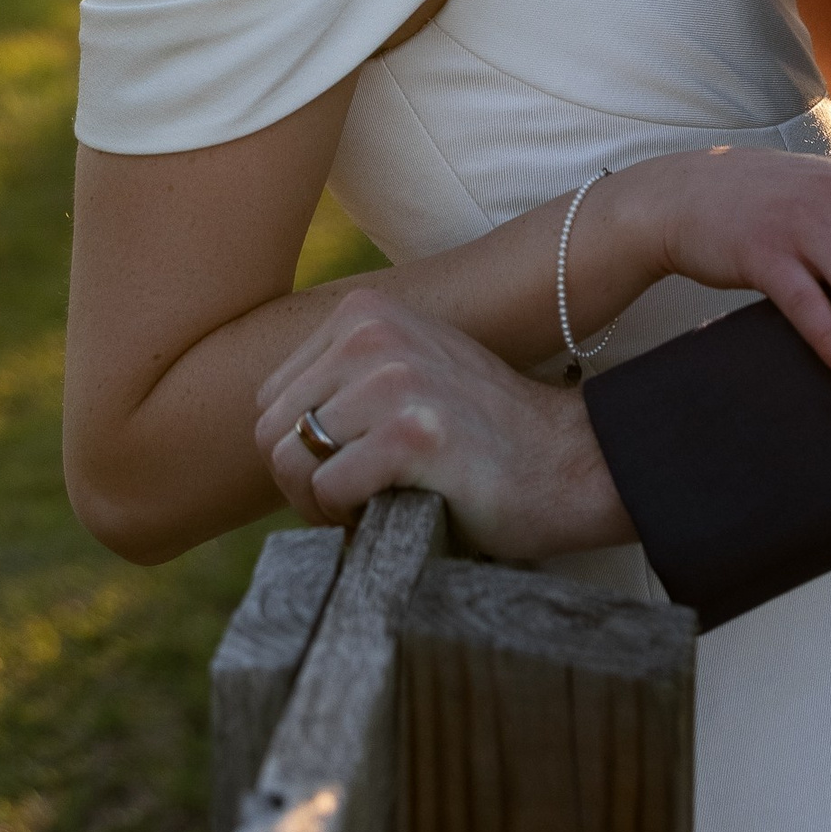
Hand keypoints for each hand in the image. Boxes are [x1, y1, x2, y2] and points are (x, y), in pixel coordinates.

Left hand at [255, 294, 631, 561]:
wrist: (570, 463)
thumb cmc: (480, 435)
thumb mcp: (404, 374)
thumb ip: (339, 382)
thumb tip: (261, 432)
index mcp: (363, 312)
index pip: (268, 401)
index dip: (300, 450)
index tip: (352, 468)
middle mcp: (374, 333)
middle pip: (269, 433)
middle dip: (304, 483)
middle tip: (360, 500)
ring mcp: (395, 378)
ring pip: (291, 463)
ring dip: (325, 505)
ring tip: (379, 504)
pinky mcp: (413, 433)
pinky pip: (330, 491)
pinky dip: (352, 519)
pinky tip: (400, 509)